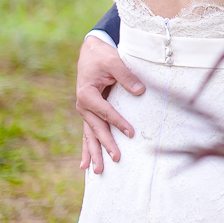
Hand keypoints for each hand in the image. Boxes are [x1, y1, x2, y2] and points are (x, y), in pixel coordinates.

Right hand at [76, 35, 143, 172]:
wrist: (91, 51)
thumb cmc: (102, 56)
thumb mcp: (114, 61)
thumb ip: (126, 76)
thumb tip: (140, 91)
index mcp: (87, 94)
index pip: (105, 111)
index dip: (118, 122)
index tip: (131, 132)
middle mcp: (83, 105)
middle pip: (96, 128)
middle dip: (105, 144)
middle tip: (116, 158)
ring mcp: (85, 111)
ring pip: (90, 135)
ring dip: (94, 153)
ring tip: (97, 171)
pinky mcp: (89, 113)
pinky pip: (88, 133)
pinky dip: (87, 148)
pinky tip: (84, 165)